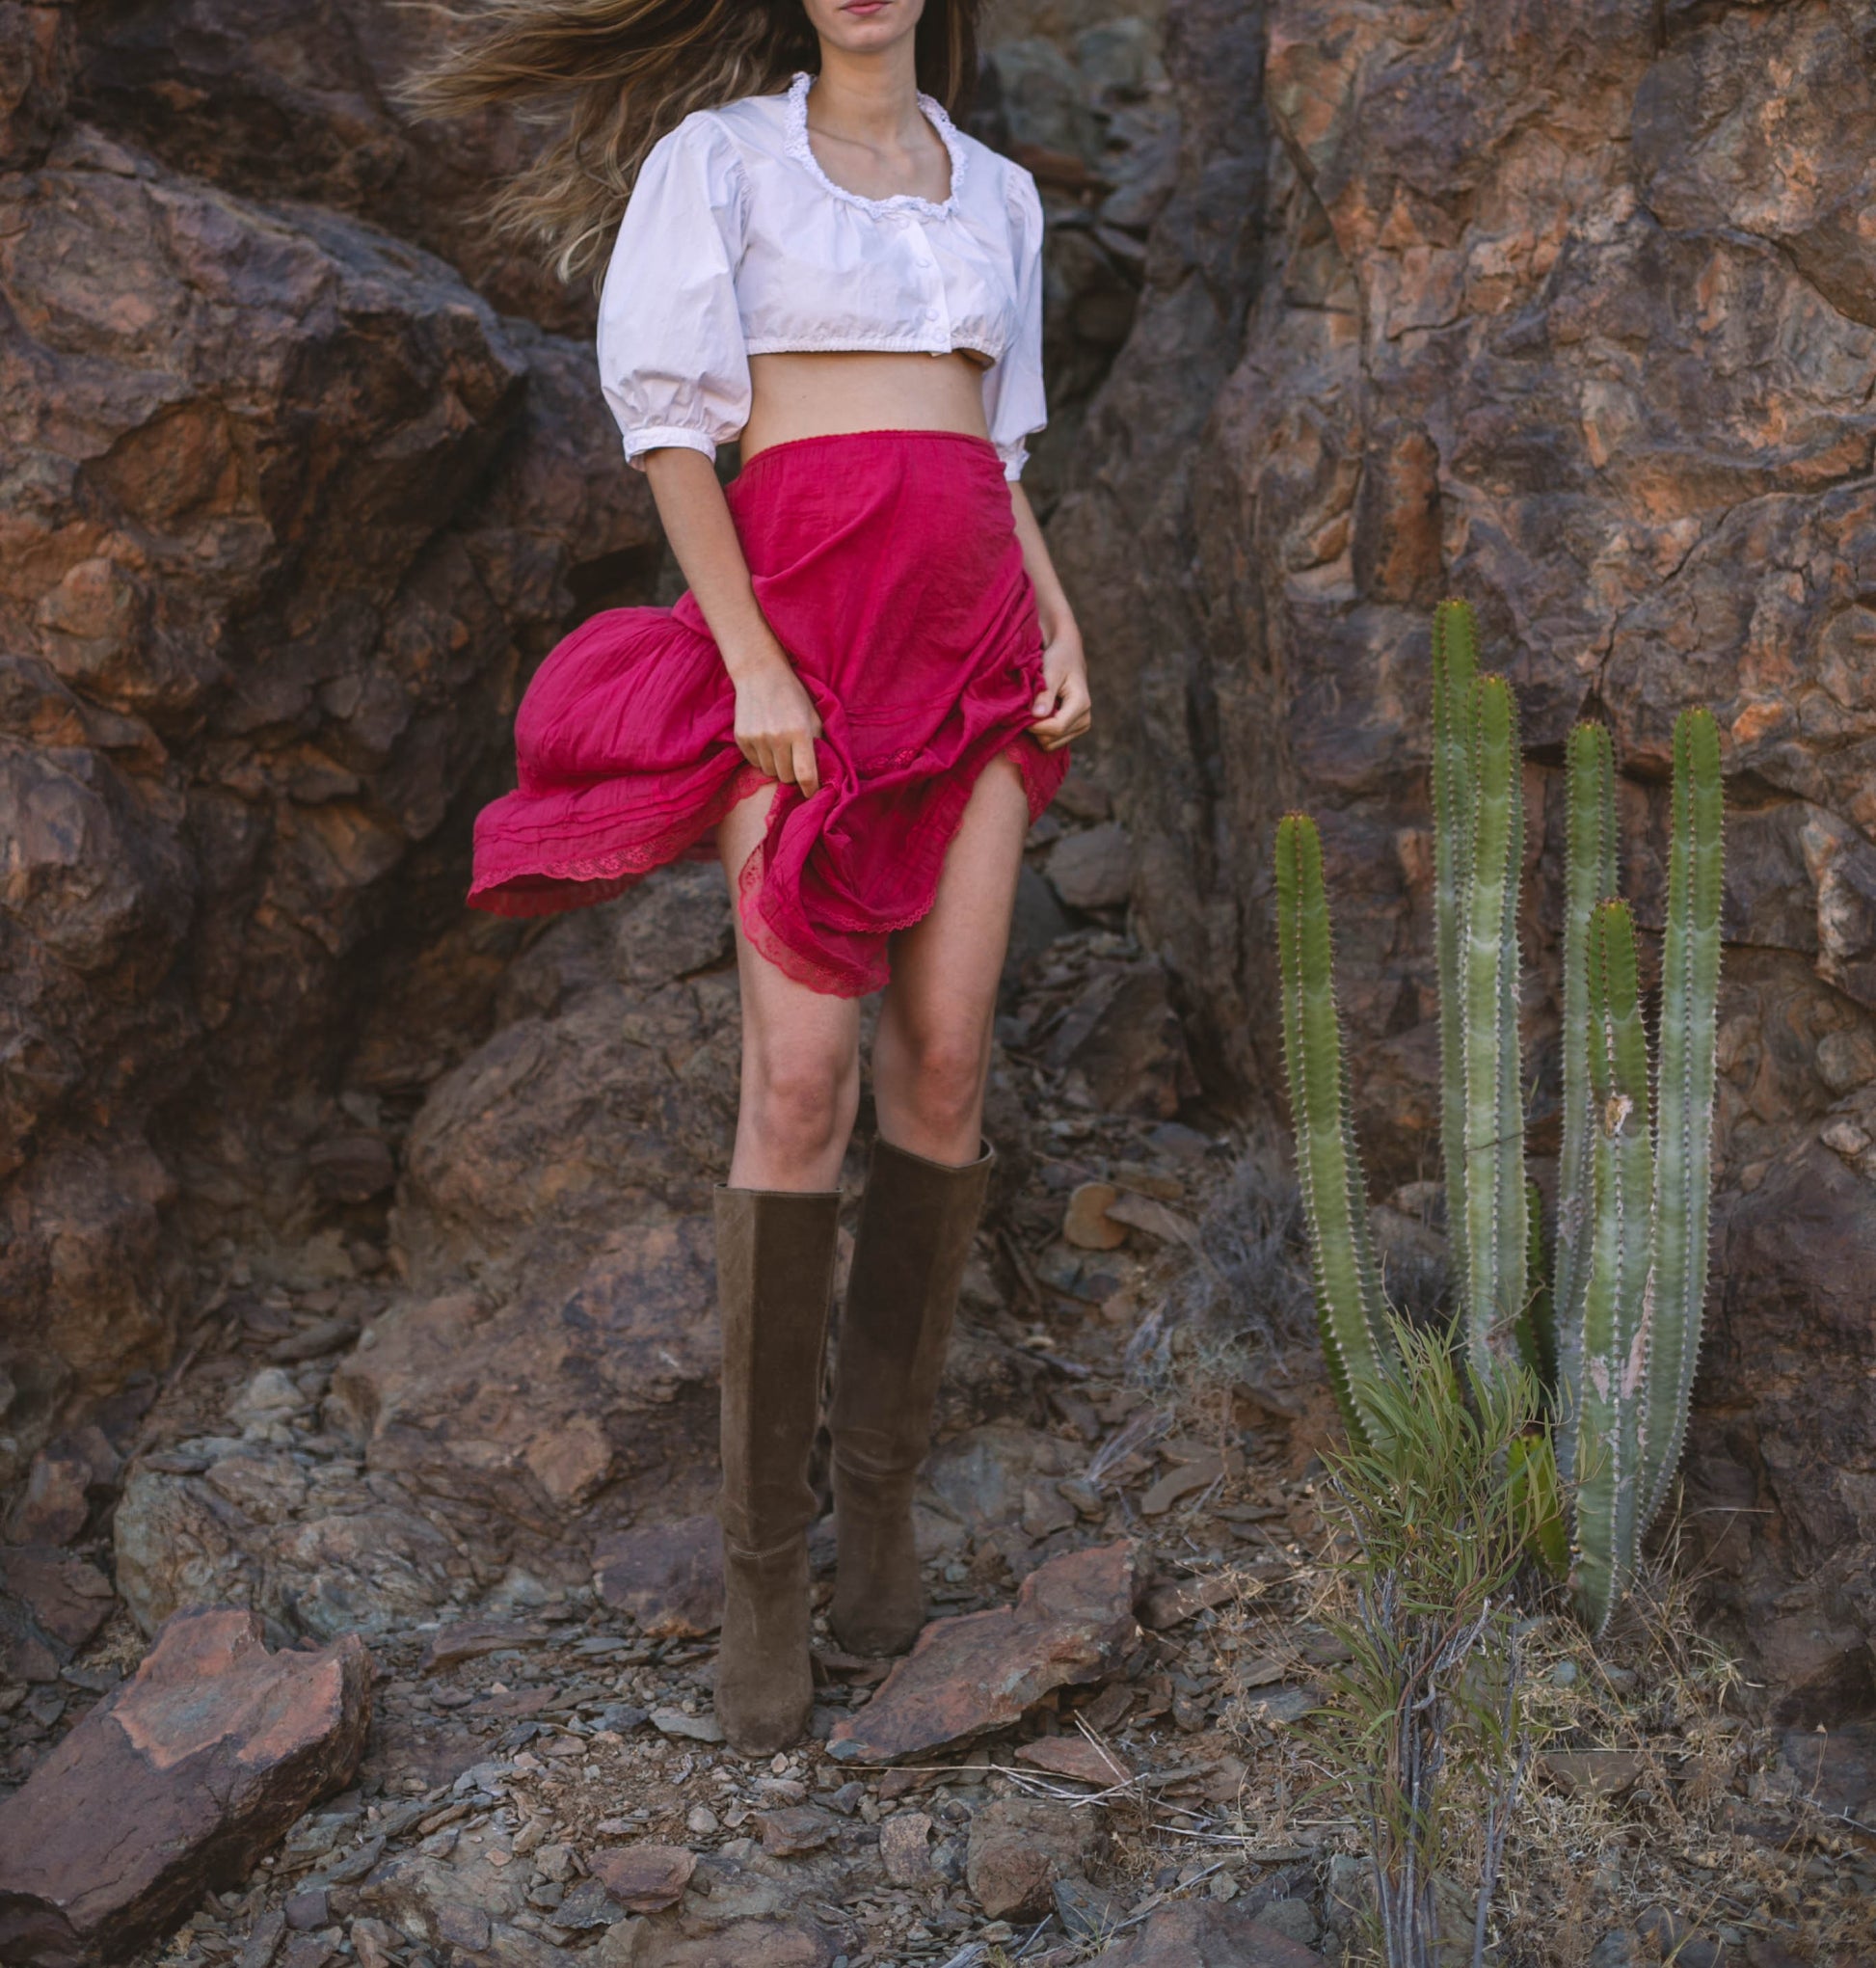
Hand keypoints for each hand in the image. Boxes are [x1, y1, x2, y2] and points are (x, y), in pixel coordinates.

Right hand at [731, 650, 823, 794]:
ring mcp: (756, 738)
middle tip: (795, 761)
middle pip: (786, 777)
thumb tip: (822, 771)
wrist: (760, 673)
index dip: (810, 789)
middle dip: (793, 774)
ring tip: (780, 748)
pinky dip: (762, 759)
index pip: (805, 774)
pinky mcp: (741, 738)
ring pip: (770, 772)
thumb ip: (819, 742)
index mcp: (800, 732)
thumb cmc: (793, 694)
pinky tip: (766, 742)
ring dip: (777, 766)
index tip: (812, 794)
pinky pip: (754, 763)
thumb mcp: (814, 715)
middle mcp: (777, 738)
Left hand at [1029, 622, 1091, 750]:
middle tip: (1025, 708)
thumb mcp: (1051, 671)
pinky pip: (1051, 741)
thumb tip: (1038, 715)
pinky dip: (1041, 731)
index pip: (1056, 727)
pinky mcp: (1073, 730)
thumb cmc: (1059, 659)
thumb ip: (1045, 693)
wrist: (1068, 655)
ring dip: (1037, 730)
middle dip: (1035, 727)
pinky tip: (1038, 714)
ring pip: (1050, 744)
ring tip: (1033, 710)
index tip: (1019, 714)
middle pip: (1052, 739)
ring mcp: (1080, 727)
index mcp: (1081, 704)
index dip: (1034, 726)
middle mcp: (1084, 719)